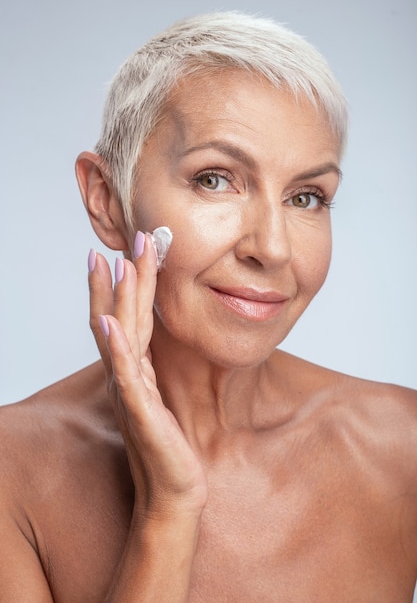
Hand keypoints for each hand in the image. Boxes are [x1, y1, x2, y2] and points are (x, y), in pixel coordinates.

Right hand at [88, 233, 207, 518]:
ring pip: (121, 336)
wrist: (173, 491)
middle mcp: (127, 375)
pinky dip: (116, 347)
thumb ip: (152, 371)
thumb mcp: (161, 399)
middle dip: (125, 276)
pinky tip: (109, 322)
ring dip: (117, 299)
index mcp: (135, 370)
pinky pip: (126, 374)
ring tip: (115, 263)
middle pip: (121, 316)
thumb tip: (153, 347)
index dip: (127, 283)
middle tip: (128, 238)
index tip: (128, 249)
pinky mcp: (139, 412)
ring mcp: (129, 392)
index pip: (128, 318)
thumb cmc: (167, 446)